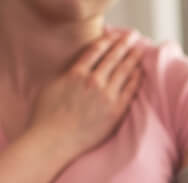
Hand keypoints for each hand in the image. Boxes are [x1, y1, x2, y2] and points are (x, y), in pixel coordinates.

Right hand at [29, 30, 143, 159]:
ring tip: (139, 52)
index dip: (107, 40)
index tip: (113, 35)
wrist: (54, 141)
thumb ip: (67, 75)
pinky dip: (136, 78)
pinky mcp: (116, 111)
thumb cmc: (46, 117)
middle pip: (113, 57)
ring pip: (124, 71)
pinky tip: (140, 73)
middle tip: (132, 36)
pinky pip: (130, 90)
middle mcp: (93, 81)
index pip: (96, 50)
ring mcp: (106, 96)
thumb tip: (75, 69)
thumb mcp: (52, 87)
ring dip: (133, 59)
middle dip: (124, 44)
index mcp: (76, 73)